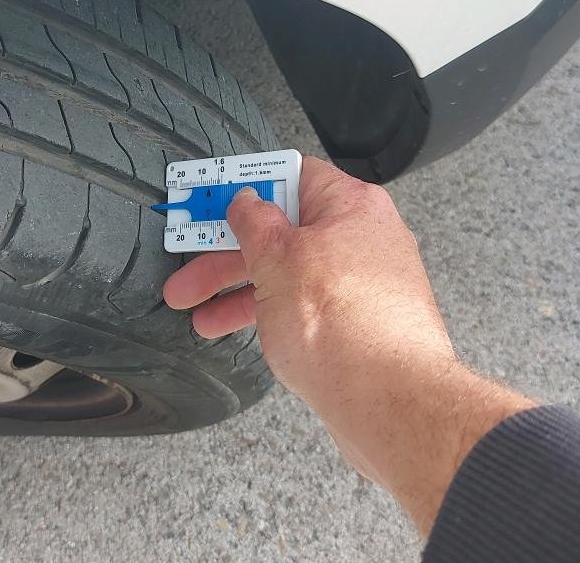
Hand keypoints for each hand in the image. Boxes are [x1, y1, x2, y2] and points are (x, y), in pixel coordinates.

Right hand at [163, 157, 532, 532]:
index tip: (209, 201)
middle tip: (189, 271)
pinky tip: (242, 332)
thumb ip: (255, 223)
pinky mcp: (360, 324)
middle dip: (227, 254)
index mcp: (350, 205)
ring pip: (290, 274)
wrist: (390, 402)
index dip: (246, 186)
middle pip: (283, 231)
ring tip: (199, 316)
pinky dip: (271, 314)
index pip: (291, 176)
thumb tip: (246, 201)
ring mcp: (364, 284)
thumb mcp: (278, 259)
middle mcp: (363, 238)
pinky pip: (305, 307)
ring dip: (240, 292)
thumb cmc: (345, 326)